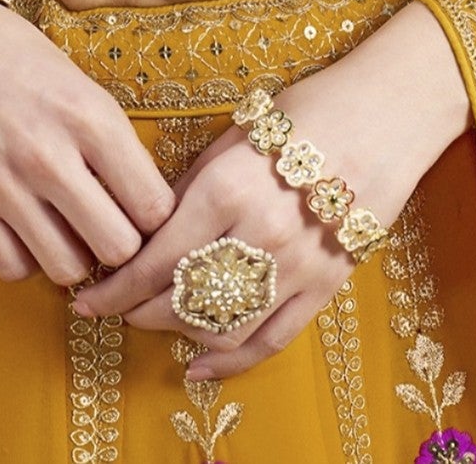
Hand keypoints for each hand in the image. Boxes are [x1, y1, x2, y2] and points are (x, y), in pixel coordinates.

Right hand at [0, 0, 174, 285]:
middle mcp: (49, 156)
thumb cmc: (25, 65)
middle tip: (109, 225)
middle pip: (117, 249)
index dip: (155, 217)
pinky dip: (26, 258)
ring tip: (66, 226)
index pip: (153, 207)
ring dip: (73, 254)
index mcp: (90, 118)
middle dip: (120, 243)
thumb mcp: (85, 89)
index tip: (143, 210)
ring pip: (67, 269)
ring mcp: (4, 186)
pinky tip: (27, 227)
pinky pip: (15, 269)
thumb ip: (116, 149)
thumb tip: (146, 212)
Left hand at [70, 0, 469, 378]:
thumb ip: (192, 185)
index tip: (88, 299)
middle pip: (182, 301)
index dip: (115, 289)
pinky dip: (230, 361)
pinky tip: (199, 365)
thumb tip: (150, 227)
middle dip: (138, 312)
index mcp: (227, 190)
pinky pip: (271, 340)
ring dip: (178, 334)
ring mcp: (296, 267)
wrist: (386, 115)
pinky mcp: (325, 286)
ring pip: (221, 328)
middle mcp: (258, 236)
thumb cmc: (307, 110)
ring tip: (154, 322)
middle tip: (115, 307)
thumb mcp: (236, 133)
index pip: (155, 261)